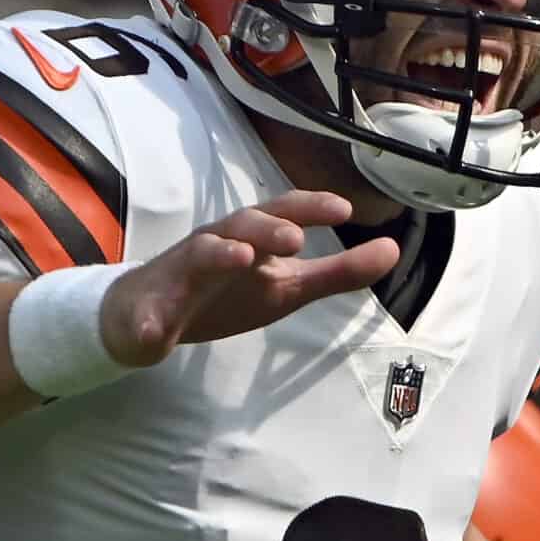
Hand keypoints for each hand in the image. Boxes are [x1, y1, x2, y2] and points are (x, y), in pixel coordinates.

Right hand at [99, 190, 398, 365]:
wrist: (146, 316)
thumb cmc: (222, 292)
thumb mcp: (287, 286)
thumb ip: (337, 271)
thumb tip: (392, 250)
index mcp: (249, 239)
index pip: (281, 214)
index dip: (308, 208)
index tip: (343, 209)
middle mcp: (214, 245)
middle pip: (239, 226)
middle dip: (266, 228)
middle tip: (296, 239)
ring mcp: (178, 276)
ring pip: (197, 256)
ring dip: (218, 254)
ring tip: (242, 259)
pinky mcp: (148, 312)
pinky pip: (147, 317)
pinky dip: (151, 321)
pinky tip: (159, 332)